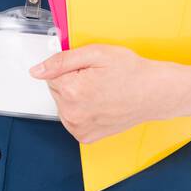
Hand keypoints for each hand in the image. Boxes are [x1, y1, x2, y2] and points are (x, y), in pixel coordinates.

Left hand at [30, 44, 178, 143]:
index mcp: (72, 90)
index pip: (50, 74)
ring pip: (63, 104)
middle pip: (56, 89)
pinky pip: (72, 118)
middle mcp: (72, 113)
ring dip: (76, 96)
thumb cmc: (131, 72)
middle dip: (72, 81)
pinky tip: (99, 104)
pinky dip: (82, 111)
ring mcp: (79, 128)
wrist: (153, 93)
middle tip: (97, 78)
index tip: (88, 69)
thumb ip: (61, 60)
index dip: (70, 67)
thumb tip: (36, 70)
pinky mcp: (86, 137)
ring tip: (100, 91)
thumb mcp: (95, 53)